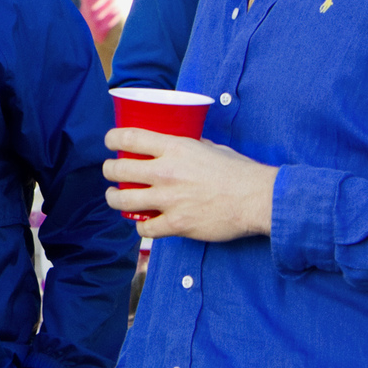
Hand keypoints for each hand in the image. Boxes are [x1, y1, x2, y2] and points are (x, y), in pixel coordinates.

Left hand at [102, 129, 277, 241]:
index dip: (112, 138)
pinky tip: (145, 225)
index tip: (109, 142)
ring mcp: (169, 199)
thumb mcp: (212, 147)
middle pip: (118, 170)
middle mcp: (166, 172)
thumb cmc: (240, 172)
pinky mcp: (177, 224)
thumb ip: (191, 146)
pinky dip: (142, 228)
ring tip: (115, 198)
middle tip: (111, 172)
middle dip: (108, 171)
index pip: (129, 137)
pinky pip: (145, 229)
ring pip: (123, 200)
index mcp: (174, 148)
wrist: (258, 199)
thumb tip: (183, 145)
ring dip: (114, 199)